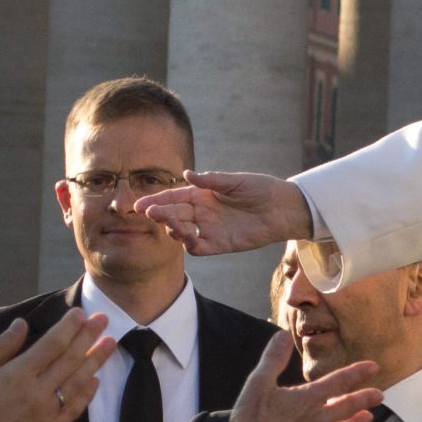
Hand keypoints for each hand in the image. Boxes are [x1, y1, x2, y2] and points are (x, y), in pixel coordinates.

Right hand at [0, 310, 116, 421]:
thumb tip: (21, 324)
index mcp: (16, 375)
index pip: (52, 344)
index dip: (69, 326)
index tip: (81, 312)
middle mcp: (36, 393)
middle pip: (70, 359)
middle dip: (89, 337)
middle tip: (104, 319)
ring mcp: (45, 414)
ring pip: (77, 382)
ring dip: (96, 360)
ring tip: (110, 343)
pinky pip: (73, 410)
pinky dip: (87, 395)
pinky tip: (95, 381)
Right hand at [135, 170, 311, 255]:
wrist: (282, 208)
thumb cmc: (260, 189)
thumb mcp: (235, 181)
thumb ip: (211, 180)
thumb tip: (187, 174)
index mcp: (202, 194)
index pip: (174, 197)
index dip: (157, 201)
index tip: (140, 205)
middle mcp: (202, 212)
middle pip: (174, 214)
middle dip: (160, 214)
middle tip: (150, 213)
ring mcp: (210, 228)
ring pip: (182, 231)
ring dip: (173, 228)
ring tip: (170, 224)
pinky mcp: (220, 244)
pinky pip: (199, 247)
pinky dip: (190, 244)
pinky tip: (188, 238)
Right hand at [225, 332, 381, 421]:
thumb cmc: (251, 420)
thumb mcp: (257, 384)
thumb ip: (273, 359)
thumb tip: (284, 334)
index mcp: (305, 399)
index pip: (337, 382)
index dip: (356, 373)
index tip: (373, 367)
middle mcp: (315, 419)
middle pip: (345, 407)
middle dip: (363, 399)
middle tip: (380, 395)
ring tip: (368, 417)